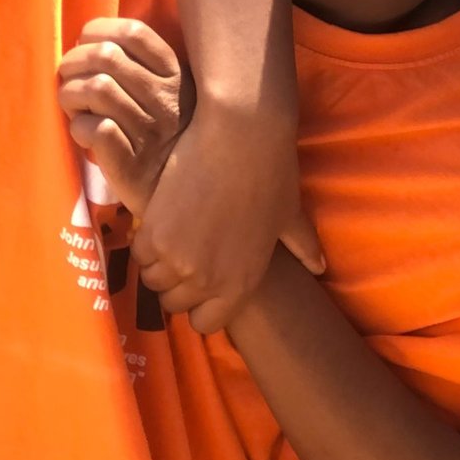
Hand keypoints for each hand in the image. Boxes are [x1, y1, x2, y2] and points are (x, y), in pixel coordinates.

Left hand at [57, 18, 191, 215]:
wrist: (188, 199)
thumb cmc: (170, 140)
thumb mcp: (173, 97)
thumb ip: (143, 69)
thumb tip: (91, 43)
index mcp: (177, 76)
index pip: (134, 33)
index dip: (98, 31)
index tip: (86, 45)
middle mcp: (167, 99)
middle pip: (105, 56)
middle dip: (73, 63)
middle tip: (68, 79)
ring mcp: (151, 131)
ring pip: (96, 88)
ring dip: (70, 95)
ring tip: (73, 107)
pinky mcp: (132, 163)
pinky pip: (94, 129)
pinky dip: (79, 127)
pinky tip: (84, 134)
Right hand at [129, 91, 323, 335]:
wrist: (241, 135)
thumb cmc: (273, 174)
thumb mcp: (290, 216)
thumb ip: (302, 247)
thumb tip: (320, 267)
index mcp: (241, 283)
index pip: (206, 324)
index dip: (201, 306)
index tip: (201, 285)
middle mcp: (206, 280)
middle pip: (174, 303)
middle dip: (177, 284)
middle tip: (186, 255)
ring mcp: (177, 260)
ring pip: (152, 279)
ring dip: (160, 263)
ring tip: (174, 237)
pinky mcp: (153, 234)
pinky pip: (139, 254)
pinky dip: (147, 242)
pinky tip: (162, 222)